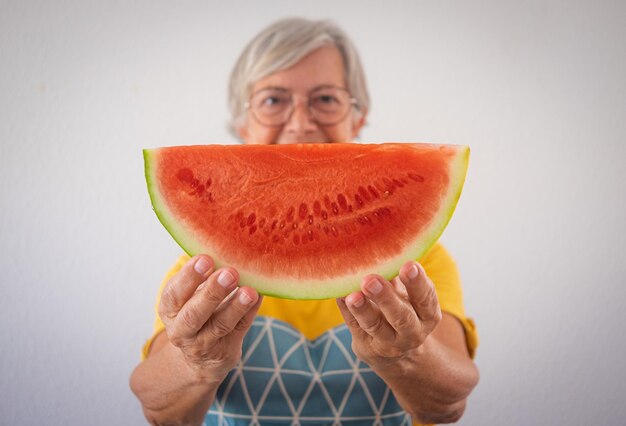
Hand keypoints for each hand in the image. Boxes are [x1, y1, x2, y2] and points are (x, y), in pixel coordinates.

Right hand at [158, 255, 261, 380]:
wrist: (199, 358)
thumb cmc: (195, 312)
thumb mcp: (186, 298)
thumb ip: (199, 277)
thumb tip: (222, 245)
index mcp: (170, 311)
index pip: (174, 295)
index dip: (188, 278)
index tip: (205, 259)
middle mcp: (183, 330)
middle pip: (194, 314)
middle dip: (212, 293)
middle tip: (229, 273)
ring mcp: (205, 344)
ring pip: (220, 326)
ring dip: (236, 306)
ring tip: (250, 291)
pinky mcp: (227, 350)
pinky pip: (241, 329)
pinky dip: (251, 311)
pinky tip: (259, 295)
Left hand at [336, 261, 441, 368]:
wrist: (394, 354)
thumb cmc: (401, 309)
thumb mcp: (408, 295)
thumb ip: (400, 275)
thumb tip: (385, 241)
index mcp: (427, 314)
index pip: (426, 298)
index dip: (418, 283)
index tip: (409, 265)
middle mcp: (411, 331)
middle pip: (401, 316)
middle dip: (386, 298)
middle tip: (371, 280)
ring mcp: (387, 342)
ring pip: (375, 326)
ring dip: (363, 309)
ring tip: (353, 295)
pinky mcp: (365, 345)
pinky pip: (354, 326)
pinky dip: (346, 310)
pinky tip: (340, 295)